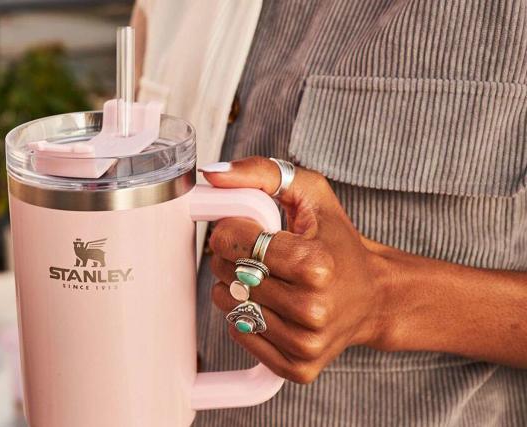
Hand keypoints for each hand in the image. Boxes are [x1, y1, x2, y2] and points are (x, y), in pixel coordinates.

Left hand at [202, 157, 389, 382]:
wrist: (374, 296)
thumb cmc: (339, 241)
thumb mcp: (311, 194)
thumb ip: (262, 173)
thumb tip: (212, 176)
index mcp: (316, 264)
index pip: (234, 243)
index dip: (230, 231)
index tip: (246, 229)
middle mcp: (312, 309)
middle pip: (230, 276)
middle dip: (232, 259)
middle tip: (256, 254)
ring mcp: (306, 344)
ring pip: (232, 308)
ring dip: (236, 289)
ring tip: (265, 279)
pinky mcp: (299, 368)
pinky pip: (243, 336)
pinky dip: (247, 318)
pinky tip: (271, 305)